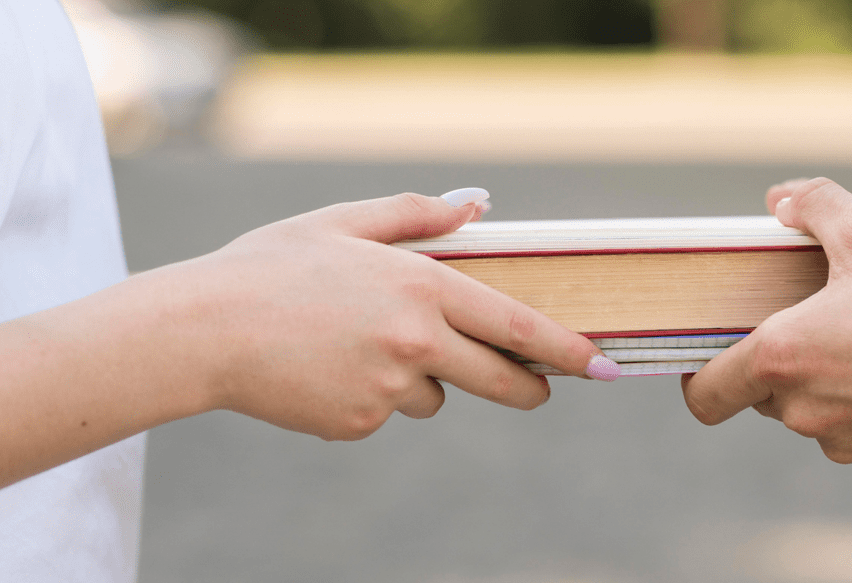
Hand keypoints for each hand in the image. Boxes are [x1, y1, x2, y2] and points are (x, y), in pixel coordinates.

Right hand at [134, 192, 609, 440]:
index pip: (517, 326)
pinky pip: (387, 412)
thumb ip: (419, 213)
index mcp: (422, 286)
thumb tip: (479, 205)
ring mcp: (388, 388)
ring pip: (436, 395)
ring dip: (422, 380)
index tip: (601, 363)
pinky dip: (373, 396)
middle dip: (529, 388)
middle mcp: (416, 341)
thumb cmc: (272, 266)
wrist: (200, 330)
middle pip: (502, 380)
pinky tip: (329, 369)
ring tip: (358, 345)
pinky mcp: (359, 422)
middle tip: (537, 389)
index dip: (567, 349)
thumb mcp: (344, 223)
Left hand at [681, 178, 851, 462]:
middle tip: (810, 311)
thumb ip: (810, 204)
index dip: (697, 372)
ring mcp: (846, 438)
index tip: (712, 346)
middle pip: (758, 392)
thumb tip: (777, 202)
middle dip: (775, 356)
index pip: (704, 394)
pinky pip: (845, 424)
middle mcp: (806, 412)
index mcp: (784, 359)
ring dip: (818, 375)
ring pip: (804, 408)